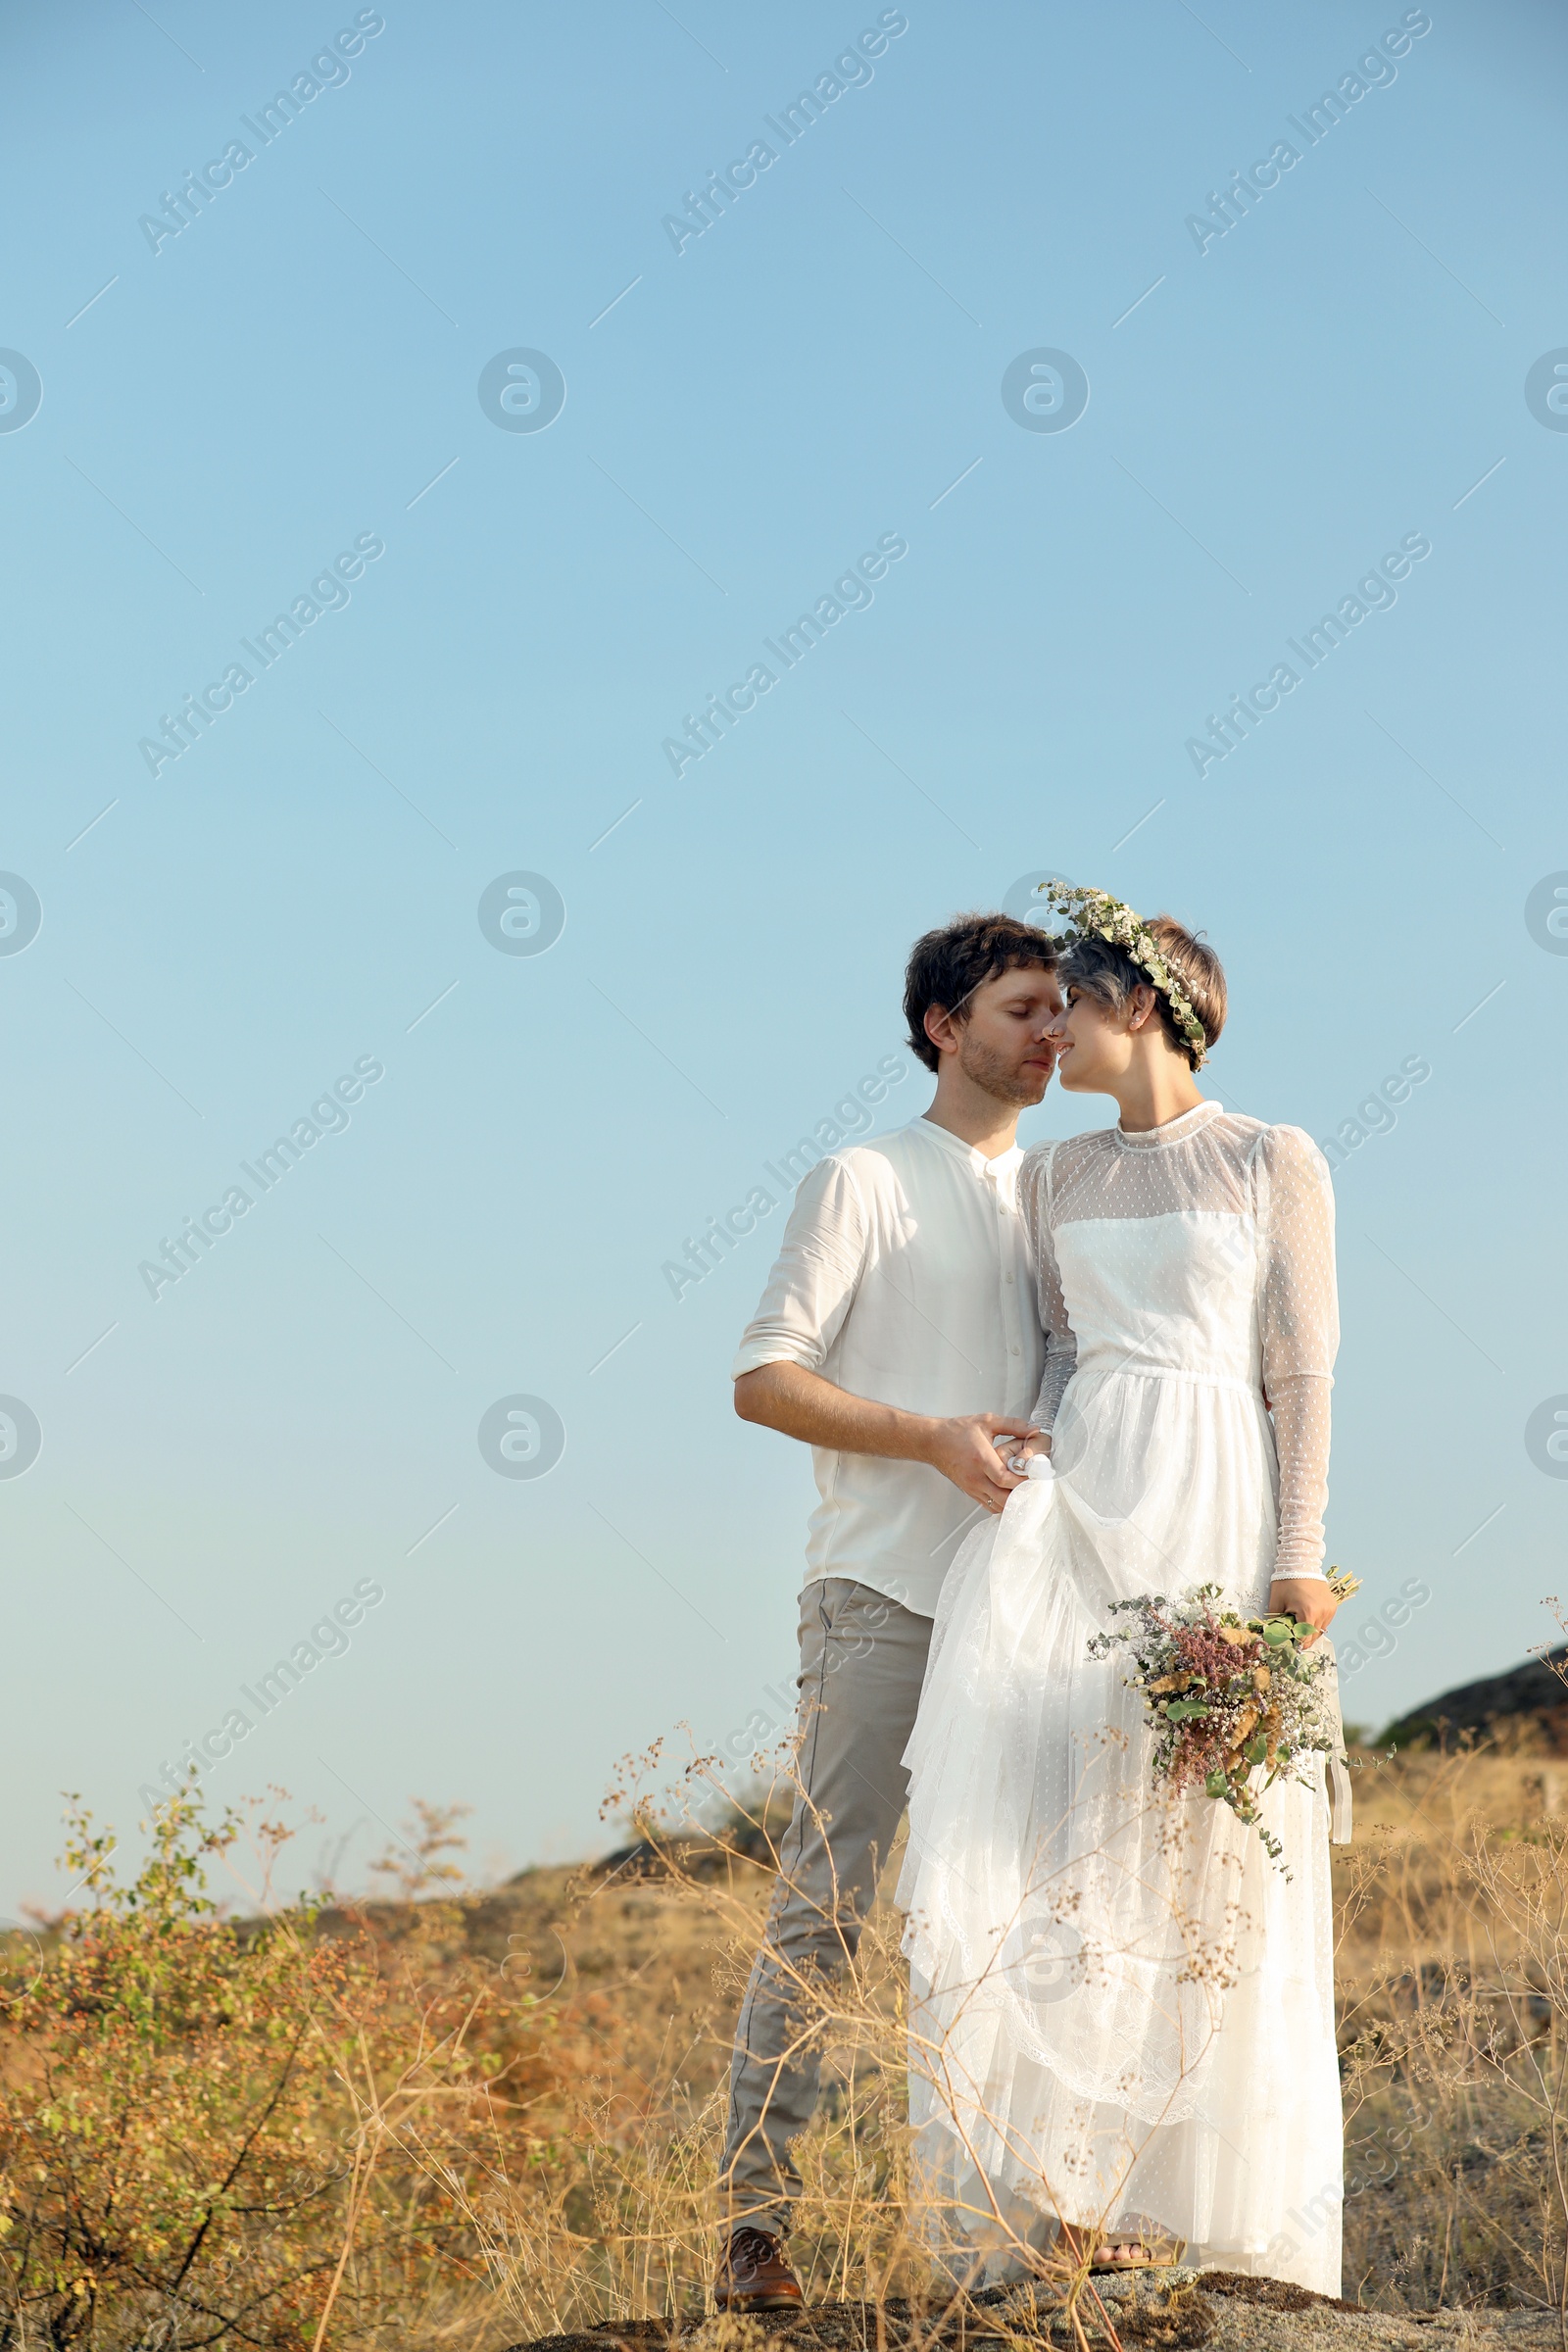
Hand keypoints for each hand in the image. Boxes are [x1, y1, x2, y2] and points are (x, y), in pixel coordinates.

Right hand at [922, 1414, 1041, 1513]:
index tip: (1034, 1475)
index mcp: (981, 1459)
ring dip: (1013, 1502)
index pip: (1004, 1479)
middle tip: (1034, 1487)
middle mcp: (976, 1477)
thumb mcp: (986, 1421)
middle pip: (1003, 1498)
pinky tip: (1011, 1496)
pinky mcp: (970, 1492)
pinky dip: (1002, 1505)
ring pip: (997, 1505)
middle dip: (1021, 1495)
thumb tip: (1034, 1429)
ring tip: (1025, 1491)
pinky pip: (989, 1506)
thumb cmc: (957, 1431)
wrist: (933, 1441)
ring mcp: (972, 1487)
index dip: (1022, 1481)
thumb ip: (1013, 1425)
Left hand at [1268, 1576, 1338, 1647]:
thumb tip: (1274, 1638)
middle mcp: (1322, 1613)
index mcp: (1308, 1613)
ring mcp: (1330, 1610)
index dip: (1294, 1644)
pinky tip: (1307, 1619)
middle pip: (1313, 1638)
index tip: (1287, 1645)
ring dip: (1310, 1633)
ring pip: (1320, 1631)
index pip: (1303, 1640)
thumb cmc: (1286, 1582)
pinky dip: (1316, 1625)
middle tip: (1291, 1638)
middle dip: (1302, 1640)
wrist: (1301, 1563)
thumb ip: (1276, 1623)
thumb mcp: (1276, 1603)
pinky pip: (1325, 1623)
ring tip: (1298, 1627)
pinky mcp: (1333, 1606)